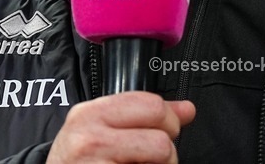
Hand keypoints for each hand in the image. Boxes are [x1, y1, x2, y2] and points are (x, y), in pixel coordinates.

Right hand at [47, 92, 195, 162]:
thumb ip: (142, 115)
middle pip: (161, 139)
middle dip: (167, 151)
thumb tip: (186, 110)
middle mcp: (90, 138)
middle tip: (152, 158)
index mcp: (91, 113)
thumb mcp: (101, 129)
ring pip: (159, 161)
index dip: (168, 121)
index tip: (166, 131)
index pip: (151, 105)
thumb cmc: (78, 159)